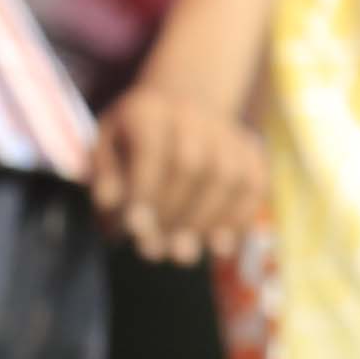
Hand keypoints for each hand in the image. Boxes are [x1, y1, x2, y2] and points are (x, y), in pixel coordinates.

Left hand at [88, 80, 264, 267]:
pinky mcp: (254, 156)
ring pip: (227, 180)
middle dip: (173, 213)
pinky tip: (217, 247)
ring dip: (204, 223)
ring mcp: (229, 135)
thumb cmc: (137, 135)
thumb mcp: (108, 144)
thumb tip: (110, 203)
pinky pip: (253, 191)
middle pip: (192, 165)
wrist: (185, 104)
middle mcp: (194, 116)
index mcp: (151, 111)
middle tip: (152, 250)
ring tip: (181, 254)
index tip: (133, 228)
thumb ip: (105, 173)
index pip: (152, 149)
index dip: (145, 190)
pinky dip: (237, 221)